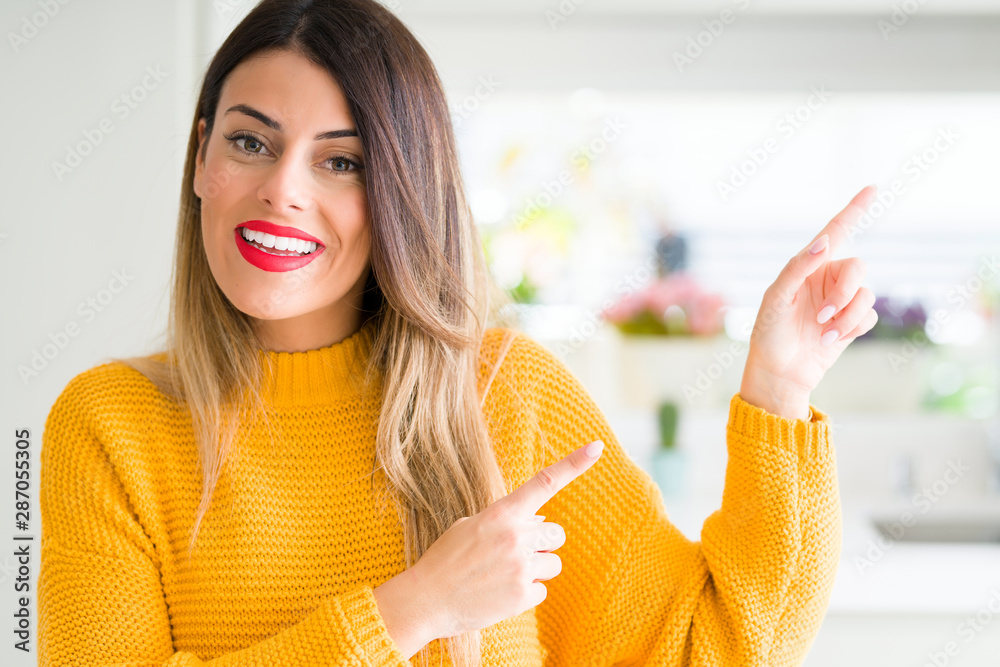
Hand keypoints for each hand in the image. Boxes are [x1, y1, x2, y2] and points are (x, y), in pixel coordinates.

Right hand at [409, 440, 604, 640]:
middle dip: (542, 543)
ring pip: (553, 563)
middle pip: (556, 533)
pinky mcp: (522, 596)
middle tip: (514, 553)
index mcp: (501, 513)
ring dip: (536, 569)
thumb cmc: (446, 560)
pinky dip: (525, 594)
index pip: (544, 482)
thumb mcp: (470, 526)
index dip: (574, 463)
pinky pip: (542, 591)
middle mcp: (515, 536)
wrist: (425, 600)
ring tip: (502, 575)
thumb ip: (506, 520)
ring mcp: (520, 567)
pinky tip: (499, 594)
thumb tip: (541, 521)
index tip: (597, 447)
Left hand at [739, 186, 879, 419]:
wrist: (779, 371)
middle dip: (846, 292)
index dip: (854, 210)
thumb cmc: (769, 332)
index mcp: (808, 266)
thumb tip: (825, 241)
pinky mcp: (852, 323)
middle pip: (858, 267)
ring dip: (847, 316)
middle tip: (824, 314)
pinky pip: (868, 316)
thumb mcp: (776, 298)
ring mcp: (841, 301)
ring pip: (866, 295)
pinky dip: (851, 329)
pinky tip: (830, 340)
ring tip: (823, 333)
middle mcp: (828, 279)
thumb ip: (798, 268)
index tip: (872, 188)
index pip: (836, 232)